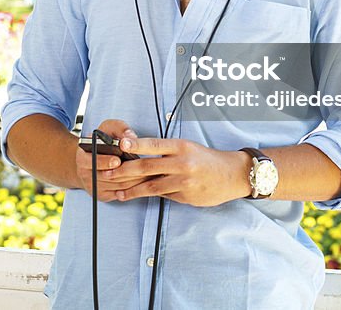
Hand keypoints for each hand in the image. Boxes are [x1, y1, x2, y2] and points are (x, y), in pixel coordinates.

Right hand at [74, 119, 152, 201]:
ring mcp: (94, 187)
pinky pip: (121, 194)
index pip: (92, 161)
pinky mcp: (103, 195)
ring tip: (148, 172)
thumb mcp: (108, 129)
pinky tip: (144, 181)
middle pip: (108, 176)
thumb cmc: (102, 142)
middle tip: (142, 166)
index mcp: (82, 156)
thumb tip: (130, 136)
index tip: (117, 160)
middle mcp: (85, 173)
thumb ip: (119, 128)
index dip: (104, 161)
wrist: (91, 160)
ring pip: (117, 185)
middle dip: (126, 171)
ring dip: (134, 179)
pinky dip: (134, 188)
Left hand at [106, 136, 250, 206]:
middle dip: (124, 171)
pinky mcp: (187, 196)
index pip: (153, 144)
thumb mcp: (188, 147)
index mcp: (181, 146)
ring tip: (118, 192)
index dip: (135, 145)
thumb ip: (166, 152)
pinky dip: (149, 196)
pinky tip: (137, 196)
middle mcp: (182, 163)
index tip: (119, 145)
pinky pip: (164, 196)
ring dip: (132, 189)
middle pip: (147, 166)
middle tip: (108, 173)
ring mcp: (184, 181)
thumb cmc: (206, 159)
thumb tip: (139, 155)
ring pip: (152, 186)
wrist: (232, 174)